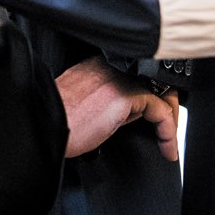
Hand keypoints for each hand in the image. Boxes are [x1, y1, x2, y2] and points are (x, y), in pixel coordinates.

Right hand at [56, 57, 178, 161]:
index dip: (148, 93)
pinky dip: (168, 132)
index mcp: (96, 66)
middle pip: (151, 78)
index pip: (134, 73)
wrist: (45, 126)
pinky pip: (160, 110)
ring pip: (160, 91)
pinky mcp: (123, 95)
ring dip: (169, 119)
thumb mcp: (81, 101)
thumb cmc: (57, 120)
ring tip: (169, 141)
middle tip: (166, 129)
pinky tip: (167, 147)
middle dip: (164, 103)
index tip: (151, 115)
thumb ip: (103, 97)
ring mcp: (116, 78)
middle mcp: (108, 66)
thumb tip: (124, 113)